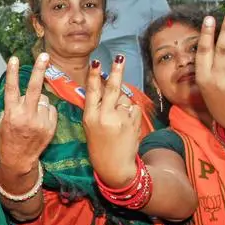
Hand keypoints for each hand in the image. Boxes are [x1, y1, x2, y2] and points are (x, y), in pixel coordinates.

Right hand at [0, 53, 56, 175]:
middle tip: (45, 56)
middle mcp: (27, 117)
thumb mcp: (4, 121)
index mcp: (12, 114)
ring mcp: (40, 122)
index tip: (14, 59)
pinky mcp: (51, 127)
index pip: (12, 89)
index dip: (12, 73)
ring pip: (43, 99)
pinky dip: (46, 111)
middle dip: (39, 70)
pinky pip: (51, 109)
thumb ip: (13, 106)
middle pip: (34, 88)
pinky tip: (40, 120)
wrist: (19, 160)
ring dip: (39, 101)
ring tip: (32, 114)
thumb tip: (23, 92)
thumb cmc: (8, 140)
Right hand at [83, 55, 143, 184]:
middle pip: (112, 89)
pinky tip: (127, 125)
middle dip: (117, 71)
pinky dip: (132, 112)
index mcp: (90, 117)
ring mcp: (120, 120)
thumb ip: (97, 107)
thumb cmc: (100, 145)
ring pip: (125, 100)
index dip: (94, 76)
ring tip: (119, 122)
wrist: (115, 167)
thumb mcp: (90, 127)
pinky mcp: (133, 123)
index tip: (96, 62)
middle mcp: (104, 117)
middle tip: (120, 57)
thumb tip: (108, 85)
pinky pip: (134, 108)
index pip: (92, 92)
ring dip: (123, 105)